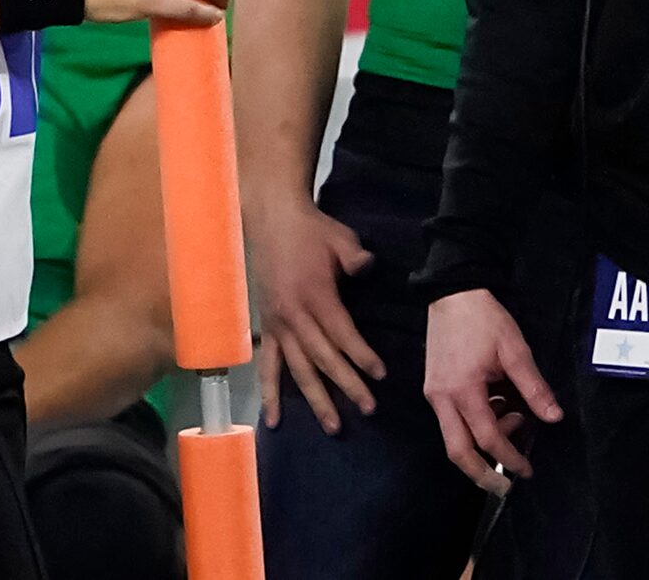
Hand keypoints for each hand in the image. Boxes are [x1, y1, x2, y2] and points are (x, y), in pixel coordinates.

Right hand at [247, 191, 384, 432]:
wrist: (272, 223)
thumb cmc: (313, 232)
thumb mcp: (341, 238)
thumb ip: (355, 258)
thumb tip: (369, 268)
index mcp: (315, 295)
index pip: (342, 333)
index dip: (361, 356)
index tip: (381, 375)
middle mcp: (294, 316)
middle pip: (323, 358)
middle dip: (346, 385)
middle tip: (368, 408)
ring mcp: (278, 326)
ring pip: (298, 370)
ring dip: (315, 399)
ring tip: (333, 426)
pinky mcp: (267, 329)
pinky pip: (267, 367)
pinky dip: (270, 394)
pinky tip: (274, 421)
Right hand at [423, 289, 563, 494]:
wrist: (453, 292)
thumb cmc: (485, 319)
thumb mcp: (515, 350)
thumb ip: (534, 387)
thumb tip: (554, 418)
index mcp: (462, 390)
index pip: (488, 437)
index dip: (509, 457)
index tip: (527, 470)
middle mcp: (442, 399)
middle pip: (458, 452)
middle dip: (481, 475)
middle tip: (505, 488)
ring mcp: (434, 394)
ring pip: (453, 439)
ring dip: (482, 446)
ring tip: (513, 423)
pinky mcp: (434, 388)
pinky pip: (452, 420)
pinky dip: (474, 426)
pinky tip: (497, 409)